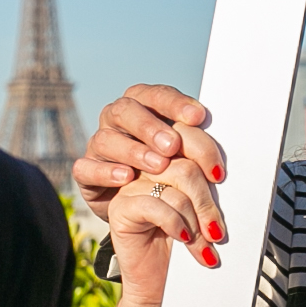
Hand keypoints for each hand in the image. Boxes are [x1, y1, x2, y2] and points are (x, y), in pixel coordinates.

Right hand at [72, 84, 222, 221]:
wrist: (143, 210)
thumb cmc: (173, 173)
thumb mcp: (187, 156)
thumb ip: (197, 143)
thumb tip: (219, 142)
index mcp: (144, 108)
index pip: (156, 95)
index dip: (174, 103)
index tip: (198, 117)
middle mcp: (118, 121)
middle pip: (126, 110)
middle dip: (150, 126)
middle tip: (173, 145)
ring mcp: (100, 146)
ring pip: (105, 138)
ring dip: (133, 150)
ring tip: (158, 165)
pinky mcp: (86, 173)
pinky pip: (86, 168)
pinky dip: (106, 171)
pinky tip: (126, 177)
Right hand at [104, 153, 226, 306]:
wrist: (164, 282)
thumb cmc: (189, 243)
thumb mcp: (204, 211)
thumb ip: (209, 186)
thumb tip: (222, 172)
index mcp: (169, 159)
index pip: (187, 138)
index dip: (206, 152)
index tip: (220, 176)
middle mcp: (147, 168)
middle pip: (184, 167)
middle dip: (207, 202)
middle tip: (217, 231)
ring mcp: (131, 187)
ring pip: (174, 188)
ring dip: (196, 220)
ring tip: (204, 244)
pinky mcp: (120, 208)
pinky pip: (154, 206)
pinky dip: (175, 224)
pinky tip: (182, 238)